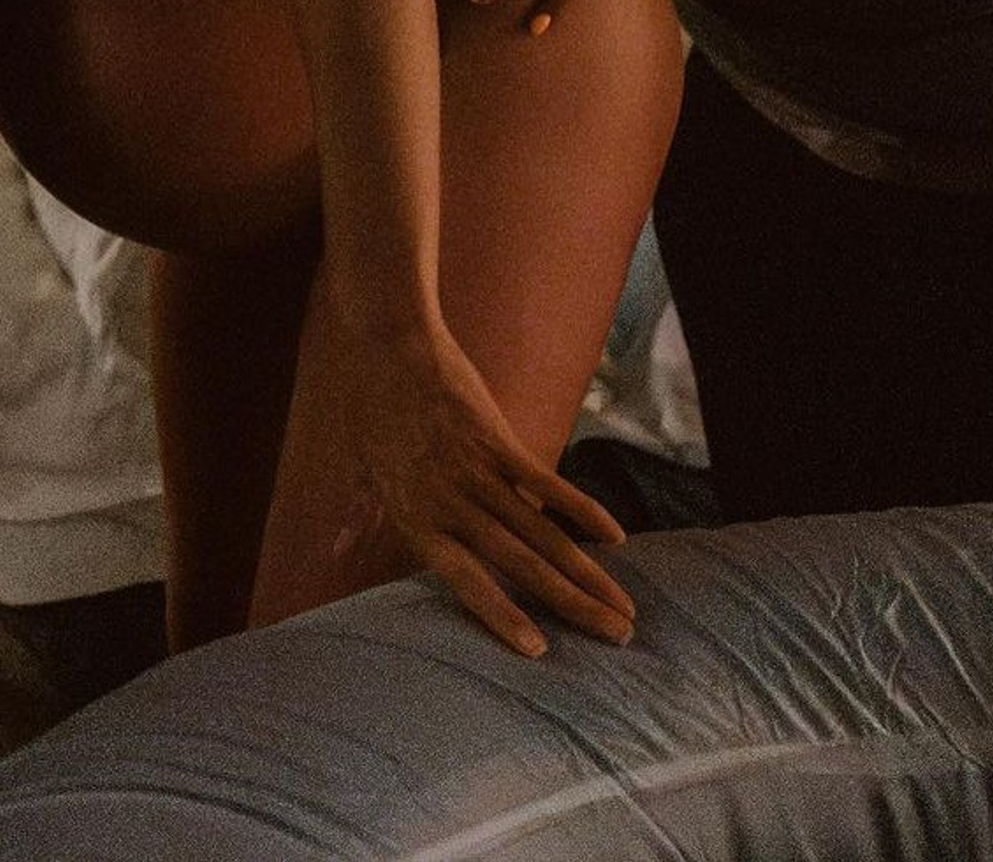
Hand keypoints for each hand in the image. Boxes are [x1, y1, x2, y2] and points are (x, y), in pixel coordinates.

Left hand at [325, 294, 634, 656]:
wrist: (385, 340)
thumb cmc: (372, 407)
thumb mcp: (370, 471)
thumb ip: (385, 514)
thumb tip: (376, 547)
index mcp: (416, 519)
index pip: (465, 582)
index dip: (502, 617)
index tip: (539, 652)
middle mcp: (449, 504)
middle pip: (520, 566)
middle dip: (570, 606)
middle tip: (614, 638)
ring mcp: (476, 470)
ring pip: (541, 534)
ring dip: (587, 574)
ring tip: (622, 607)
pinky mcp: (497, 438)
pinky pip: (546, 483)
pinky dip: (581, 511)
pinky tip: (614, 537)